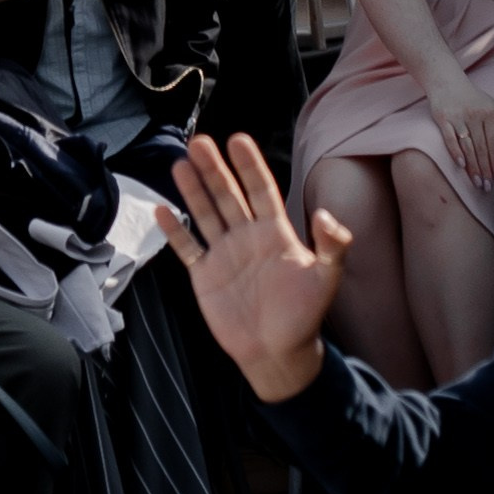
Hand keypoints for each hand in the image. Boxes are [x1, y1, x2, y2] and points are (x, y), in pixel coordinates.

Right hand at [157, 134, 344, 399]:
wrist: (278, 353)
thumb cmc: (304, 315)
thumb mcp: (326, 279)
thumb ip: (332, 246)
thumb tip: (327, 215)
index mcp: (275, 232)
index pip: (261, 190)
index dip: (250, 166)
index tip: (238, 140)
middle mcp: (247, 236)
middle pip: (228, 195)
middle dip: (214, 169)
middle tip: (200, 142)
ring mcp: (224, 254)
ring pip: (206, 214)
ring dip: (193, 190)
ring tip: (181, 163)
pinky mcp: (206, 276)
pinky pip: (188, 248)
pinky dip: (175, 231)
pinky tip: (162, 210)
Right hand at [425, 69, 493, 189]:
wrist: (446, 80)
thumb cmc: (472, 98)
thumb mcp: (493, 108)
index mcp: (490, 113)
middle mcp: (475, 114)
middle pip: (482, 147)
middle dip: (485, 169)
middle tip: (487, 187)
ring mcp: (458, 116)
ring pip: (468, 146)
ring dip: (473, 167)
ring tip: (477, 183)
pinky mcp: (443, 118)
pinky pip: (449, 138)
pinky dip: (455, 152)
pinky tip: (461, 166)